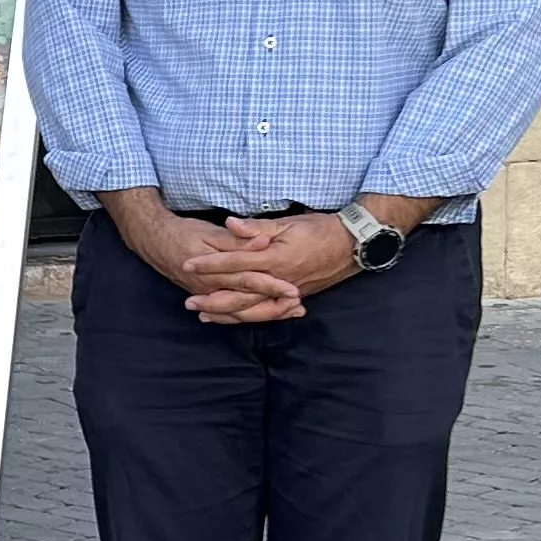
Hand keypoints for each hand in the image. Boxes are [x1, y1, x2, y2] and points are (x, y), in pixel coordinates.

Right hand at [110, 190, 295, 315]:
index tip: (294, 290)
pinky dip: (251, 315)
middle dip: (275, 307)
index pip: (249, 282)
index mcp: (215, 271)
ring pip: (241, 312)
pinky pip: (230, 314)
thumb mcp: (211, 231)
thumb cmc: (183, 232)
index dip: (272, 286)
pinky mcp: (207, 297)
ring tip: (290, 312)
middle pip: (248, 303)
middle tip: (298, 307)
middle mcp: (212, 288)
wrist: (154, 241)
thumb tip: (262, 242)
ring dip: (266, 313)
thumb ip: (238, 239)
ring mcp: (209, 296)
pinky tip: (268, 315)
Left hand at [181, 212, 354, 323]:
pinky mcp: (293, 297)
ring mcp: (286, 292)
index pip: (234, 263)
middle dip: (212, 300)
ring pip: (251, 309)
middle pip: (239, 295)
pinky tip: (234, 319)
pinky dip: (248, 317)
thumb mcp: (288, 222)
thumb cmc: (320, 229)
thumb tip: (229, 224)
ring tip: (204, 316)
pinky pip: (267, 313)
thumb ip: (257, 227)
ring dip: (226, 313)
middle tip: (188, 303)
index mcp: (274, 258)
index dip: (209, 264)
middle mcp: (279, 280)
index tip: (188, 264)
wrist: (352, 245)